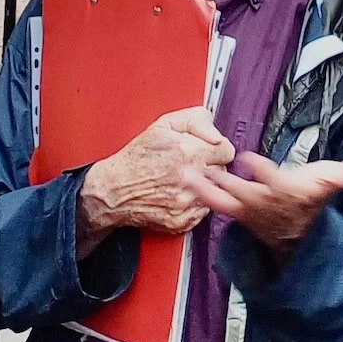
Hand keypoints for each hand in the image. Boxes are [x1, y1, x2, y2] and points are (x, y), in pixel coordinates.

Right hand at [76, 107, 233, 257]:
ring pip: (214, 193)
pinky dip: (195, 203)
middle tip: (193, 163)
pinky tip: (180, 194)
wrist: (115, 189)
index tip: (209, 149)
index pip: (227, 151)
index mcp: (189, 153)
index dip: (218, 147)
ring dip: (205, 186)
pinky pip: (203, 212)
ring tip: (185, 179)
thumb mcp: (163, 124)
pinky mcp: (182, 221)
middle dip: (211, 166)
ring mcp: (187, 203)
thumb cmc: (136, 157)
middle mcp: (191, 179)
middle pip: (223, 172)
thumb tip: (215, 131)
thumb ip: (195, 120)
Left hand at [184, 151, 342, 263]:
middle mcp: (264, 202)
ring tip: (186, 175)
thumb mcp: (329, 184)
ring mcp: (247, 209)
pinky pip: (216, 202)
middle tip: (207, 170)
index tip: (251, 159)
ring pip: (225, 199)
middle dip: (227, 183)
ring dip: (206, 188)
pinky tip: (185, 179)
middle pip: (245, 192)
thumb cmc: (309, 200)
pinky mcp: (235, 210)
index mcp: (286, 191)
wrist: (295, 234)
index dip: (263, 171)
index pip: (275, 181)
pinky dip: (201, 192)